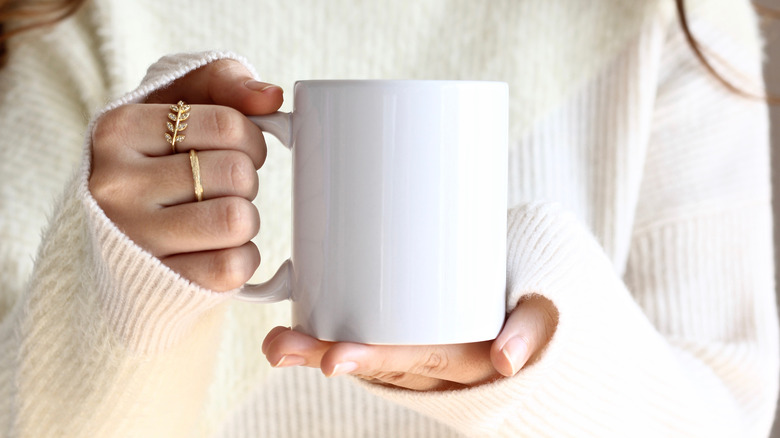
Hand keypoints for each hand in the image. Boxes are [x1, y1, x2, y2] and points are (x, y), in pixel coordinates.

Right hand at [89, 60, 282, 290]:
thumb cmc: (163, 159)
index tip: (237, 149)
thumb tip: (270, 97)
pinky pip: (232, 266)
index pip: (228, 125)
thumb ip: (225, 81)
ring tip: (219, 216)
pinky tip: (217, 249)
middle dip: (246, 181)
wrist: (122, 239)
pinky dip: (241, 257)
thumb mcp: (181, 103)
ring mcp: (132, 238)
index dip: (251, 139)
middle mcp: (115, 184)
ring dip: (245, 219)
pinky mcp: (157, 284)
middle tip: (223, 188)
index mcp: (119, 129)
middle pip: (236, 173)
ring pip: (237, 219)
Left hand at [262, 295, 557, 390]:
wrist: (535, 311)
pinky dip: (332, 340)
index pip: (416, 360)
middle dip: (326, 356)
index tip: (332, 360)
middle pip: (377, 363)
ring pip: (367, 357)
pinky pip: (372, 346)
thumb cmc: (532, 304)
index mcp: (467, 357)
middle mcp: (437, 363)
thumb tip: (505, 361)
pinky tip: (295, 331)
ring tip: (275, 342)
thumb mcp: (543, 312)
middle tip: (280, 346)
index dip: (375, 360)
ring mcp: (420, 355)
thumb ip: (531, 331)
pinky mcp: (410, 340)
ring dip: (317, 351)